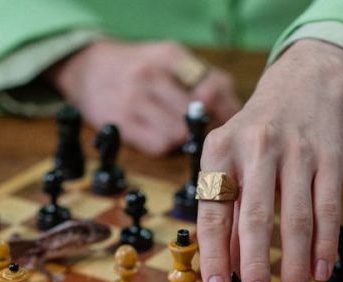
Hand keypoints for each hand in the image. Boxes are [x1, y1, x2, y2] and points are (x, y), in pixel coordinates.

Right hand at [45, 39, 240, 154]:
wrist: (87, 69)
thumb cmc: (140, 68)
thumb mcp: (172, 60)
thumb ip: (206, 80)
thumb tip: (237, 113)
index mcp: (169, 57)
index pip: (212, 89)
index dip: (225, 112)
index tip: (229, 122)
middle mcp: (150, 75)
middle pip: (197, 115)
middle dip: (206, 127)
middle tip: (204, 131)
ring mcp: (133, 101)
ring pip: (178, 134)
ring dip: (185, 139)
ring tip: (181, 132)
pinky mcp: (122, 124)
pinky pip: (159, 146)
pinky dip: (167, 146)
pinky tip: (163, 136)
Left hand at [197, 40, 342, 281]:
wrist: (304, 84)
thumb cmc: (257, 134)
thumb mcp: (230, 161)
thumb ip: (228, 213)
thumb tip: (228, 267)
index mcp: (220, 150)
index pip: (213, 213)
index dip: (215, 256)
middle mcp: (256, 148)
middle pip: (255, 218)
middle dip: (256, 267)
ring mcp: (297, 152)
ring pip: (296, 218)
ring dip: (296, 265)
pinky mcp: (330, 157)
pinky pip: (328, 208)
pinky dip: (325, 244)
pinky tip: (321, 271)